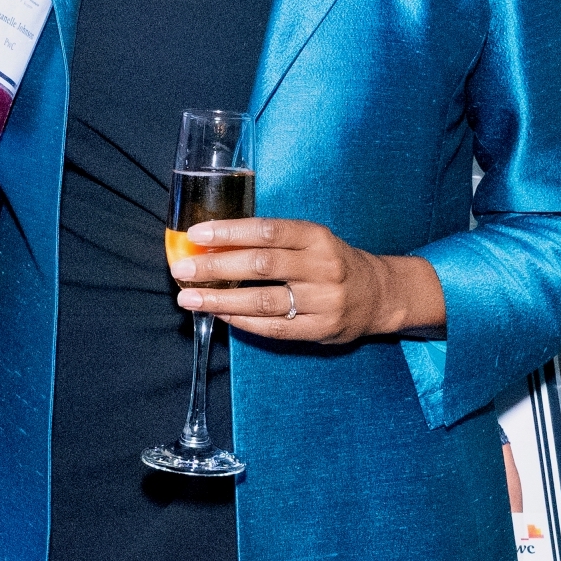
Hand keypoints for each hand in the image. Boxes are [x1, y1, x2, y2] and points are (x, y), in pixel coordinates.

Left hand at [170, 218, 445, 345]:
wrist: (378, 295)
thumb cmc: (332, 262)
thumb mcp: (312, 240)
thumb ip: (272, 240)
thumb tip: (214, 241)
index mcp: (317, 238)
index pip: (267, 230)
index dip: (229, 231)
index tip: (196, 234)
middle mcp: (322, 267)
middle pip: (261, 265)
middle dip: (216, 267)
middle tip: (183, 269)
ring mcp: (323, 301)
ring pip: (263, 300)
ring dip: (220, 300)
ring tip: (189, 298)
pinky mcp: (320, 329)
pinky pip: (274, 328)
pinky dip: (242, 321)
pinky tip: (219, 315)